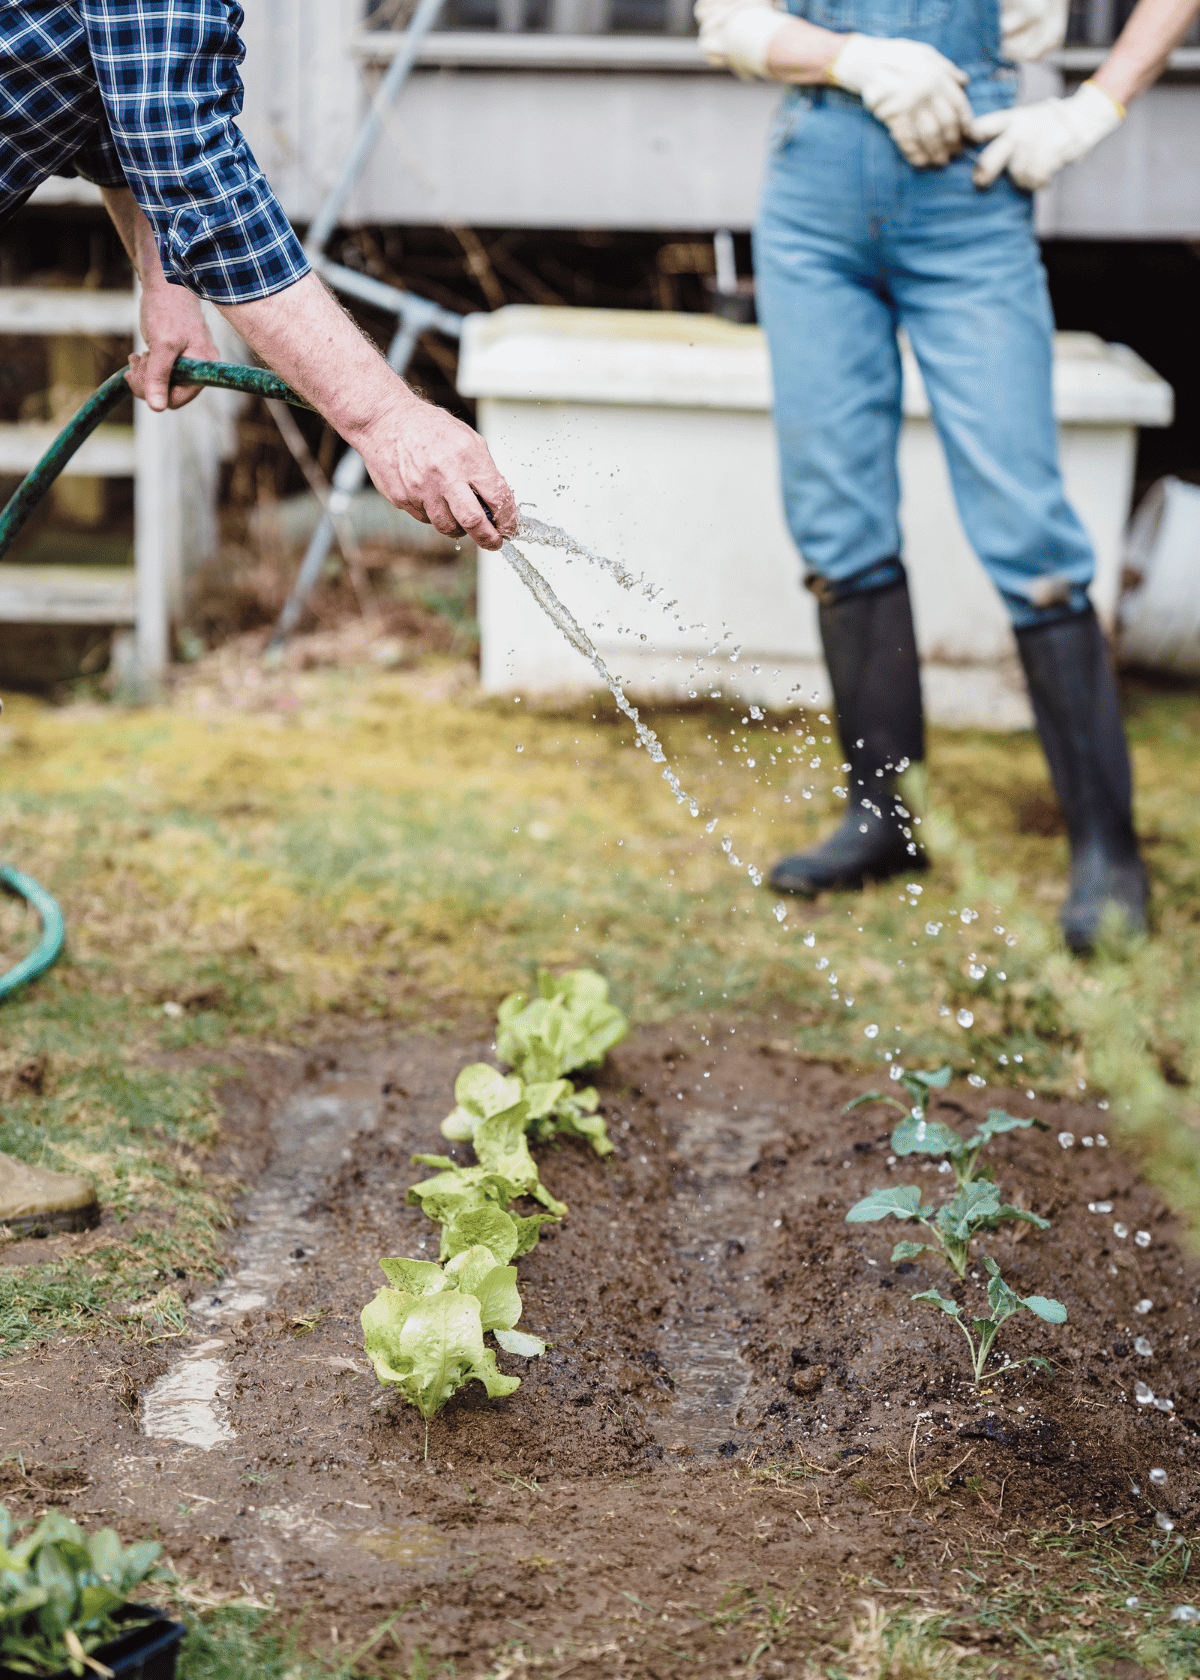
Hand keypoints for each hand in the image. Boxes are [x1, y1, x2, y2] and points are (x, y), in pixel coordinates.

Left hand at [127, 283, 219, 410]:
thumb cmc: (168, 310)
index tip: (140, 375)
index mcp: (204, 367)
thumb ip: (159, 376)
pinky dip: (147, 368)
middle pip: (169, 394)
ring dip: (145, 374)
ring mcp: (189, 362)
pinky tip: (140, 356)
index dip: (156, 392)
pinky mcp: (178, 357)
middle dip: (148, 381)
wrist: (166, 283)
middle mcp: (200, 368)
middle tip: (136, 362)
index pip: (178, 398)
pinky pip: (162, 373)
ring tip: (137, 356)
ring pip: (163, 384)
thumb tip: (156, 408)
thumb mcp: (161, 345)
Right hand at [351, 393, 517, 551]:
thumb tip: (498, 502)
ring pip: (447, 526)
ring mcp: (421, 489)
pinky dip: (434, 514)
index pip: (497, 497)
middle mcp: (444, 475)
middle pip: (473, 521)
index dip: (507, 518)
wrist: (385, 420)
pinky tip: (433, 499)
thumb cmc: (428, 427)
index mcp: (466, 457)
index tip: (509, 526)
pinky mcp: (403, 498)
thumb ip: (483, 470)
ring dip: (459, 528)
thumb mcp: (467, 439)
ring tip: (461, 519)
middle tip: (493, 542)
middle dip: (488, 538)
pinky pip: (425, 518)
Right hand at [830, 34, 971, 166]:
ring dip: (936, 152)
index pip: (959, 105)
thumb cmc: (897, 56)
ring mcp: (910, 104)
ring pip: (929, 135)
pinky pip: (907, 139)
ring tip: (940, 162)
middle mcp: (927, 91)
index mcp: (938, 76)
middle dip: (952, 143)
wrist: (866, 60)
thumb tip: (964, 82)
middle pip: (946, 124)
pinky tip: (920, 162)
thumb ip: (946, 68)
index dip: (967, 124)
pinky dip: (914, 153)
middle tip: (954, 154)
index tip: (971, 137)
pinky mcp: (893, 115)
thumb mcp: (926, 54)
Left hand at [970, 80, 1123, 189]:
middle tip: (980, 181)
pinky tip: (1043, 180)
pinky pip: (1035, 178)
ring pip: (1016, 173)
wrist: (1082, 117)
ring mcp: (1034, 143)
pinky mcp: (1050, 153)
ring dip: (1023, 179)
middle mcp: (1019, 131)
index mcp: (1011, 119)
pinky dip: (1039, 182)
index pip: (984, 127)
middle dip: (985, 172)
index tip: (967, 142)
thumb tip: (983, 165)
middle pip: (990, 157)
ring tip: (1031, 175)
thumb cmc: (1048, 123)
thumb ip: (1006, 134)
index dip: (973, 135)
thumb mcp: (1026, 118)